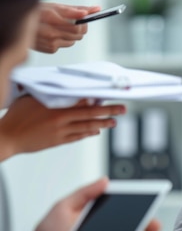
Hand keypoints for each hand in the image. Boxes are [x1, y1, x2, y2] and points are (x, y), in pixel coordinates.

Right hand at [0, 96, 124, 160]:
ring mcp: (61, 132)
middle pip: (90, 114)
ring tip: (113, 122)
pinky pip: (78, 136)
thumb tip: (62, 89)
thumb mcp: (31, 99)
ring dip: (102, 124)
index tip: (109, 96)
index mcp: (55, 107)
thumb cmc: (16, 116)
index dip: (97, 99)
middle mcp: (61, 119)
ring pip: (87, 127)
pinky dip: (88, 133)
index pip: (82, 101)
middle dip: (108, 111)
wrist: (7, 137)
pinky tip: (96, 131)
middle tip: (122, 109)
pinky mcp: (58, 141)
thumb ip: (48, 95)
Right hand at [35, 3, 99, 52]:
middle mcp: (51, 33)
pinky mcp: (51, 49)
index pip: (78, 27)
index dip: (83, 23)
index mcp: (52, 19)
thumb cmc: (36, 14)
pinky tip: (54, 34)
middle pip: (78, 35)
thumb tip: (93, 10)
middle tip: (74, 22)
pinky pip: (65, 45)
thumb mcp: (54, 7)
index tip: (83, 19)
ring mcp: (51, 43)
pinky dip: (63, 40)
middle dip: (80, 29)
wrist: (19, 25)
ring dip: (71, 35)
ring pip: (73, 41)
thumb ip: (75, 10)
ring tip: (61, 27)